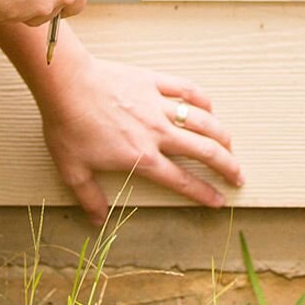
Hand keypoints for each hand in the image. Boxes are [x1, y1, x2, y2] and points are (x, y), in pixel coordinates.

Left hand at [38, 57, 243, 224]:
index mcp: (142, 158)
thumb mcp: (73, 170)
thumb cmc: (68, 126)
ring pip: (202, 121)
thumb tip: (99, 221)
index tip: (219, 201)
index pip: (182, 181)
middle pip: (205, 151)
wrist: (66, 84)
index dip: (204, 193)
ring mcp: (158, 106)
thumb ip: (89, 198)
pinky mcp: (153, 83)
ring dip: (222, 134)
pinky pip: (187, 90)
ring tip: (231, 145)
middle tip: (238, 175)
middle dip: (227, 166)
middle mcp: (158, 133)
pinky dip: (202, 99)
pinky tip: (209, 107)